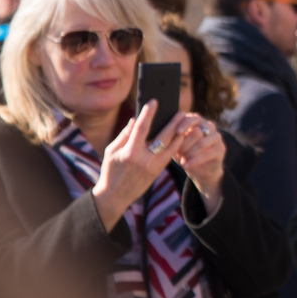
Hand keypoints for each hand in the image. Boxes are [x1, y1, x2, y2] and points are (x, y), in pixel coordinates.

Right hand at [92, 100, 186, 229]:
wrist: (115, 196)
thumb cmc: (110, 170)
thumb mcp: (112, 151)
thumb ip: (124, 135)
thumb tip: (136, 120)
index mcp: (130, 152)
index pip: (142, 128)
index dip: (148, 114)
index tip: (154, 102)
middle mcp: (144, 159)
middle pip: (163, 137)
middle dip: (174, 123)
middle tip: (181, 111)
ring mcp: (153, 167)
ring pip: (172, 147)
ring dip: (180, 133)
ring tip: (186, 122)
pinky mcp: (158, 172)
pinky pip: (171, 156)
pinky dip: (177, 145)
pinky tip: (181, 136)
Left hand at [171, 112, 224, 206]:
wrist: (201, 169)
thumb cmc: (185, 154)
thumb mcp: (176, 144)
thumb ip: (170, 135)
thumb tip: (155, 129)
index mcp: (197, 121)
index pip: (191, 117)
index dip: (184, 124)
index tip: (176, 132)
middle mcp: (209, 126)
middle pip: (197, 130)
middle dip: (185, 143)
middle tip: (178, 153)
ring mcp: (217, 137)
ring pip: (202, 143)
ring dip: (190, 152)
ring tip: (182, 160)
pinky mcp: (221, 149)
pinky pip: (207, 153)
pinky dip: (195, 160)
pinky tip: (186, 165)